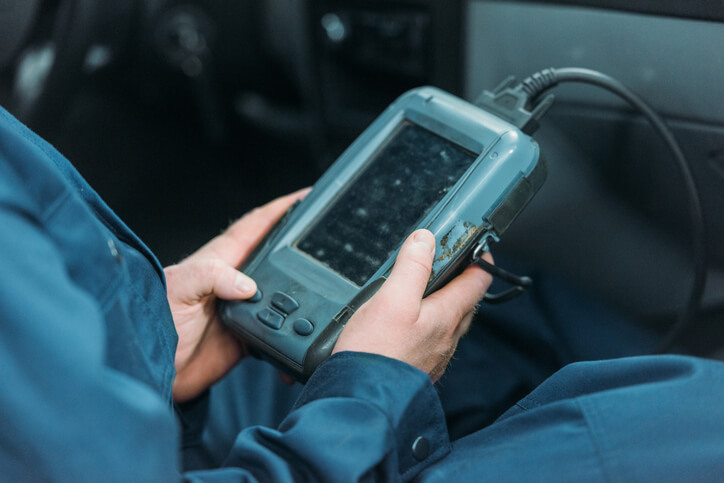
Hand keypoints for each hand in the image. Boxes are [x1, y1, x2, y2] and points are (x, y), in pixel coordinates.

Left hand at [166, 188, 308, 401]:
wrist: (152, 370)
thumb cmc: (153, 322)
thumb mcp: (179, 288)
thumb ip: (211, 276)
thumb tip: (248, 284)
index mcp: (220, 260)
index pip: (256, 225)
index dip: (281, 209)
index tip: (306, 196)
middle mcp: (234, 281)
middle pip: (275, 256)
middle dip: (299, 243)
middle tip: (326, 236)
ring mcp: (242, 308)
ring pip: (282, 293)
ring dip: (302, 289)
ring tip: (328, 282)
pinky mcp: (247, 336)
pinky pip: (278, 330)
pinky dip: (292, 331)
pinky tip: (303, 333)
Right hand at [333, 229, 492, 380]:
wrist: (360, 400)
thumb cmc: (375, 354)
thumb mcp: (392, 299)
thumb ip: (412, 268)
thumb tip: (426, 240)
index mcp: (447, 316)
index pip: (478, 281)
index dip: (480, 259)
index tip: (477, 245)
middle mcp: (447, 338)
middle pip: (465, 302)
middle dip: (461, 279)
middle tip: (448, 262)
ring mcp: (435, 356)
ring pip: (449, 322)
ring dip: (443, 303)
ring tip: (423, 289)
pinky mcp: (418, 368)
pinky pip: (433, 340)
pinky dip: (427, 324)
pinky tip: (406, 324)